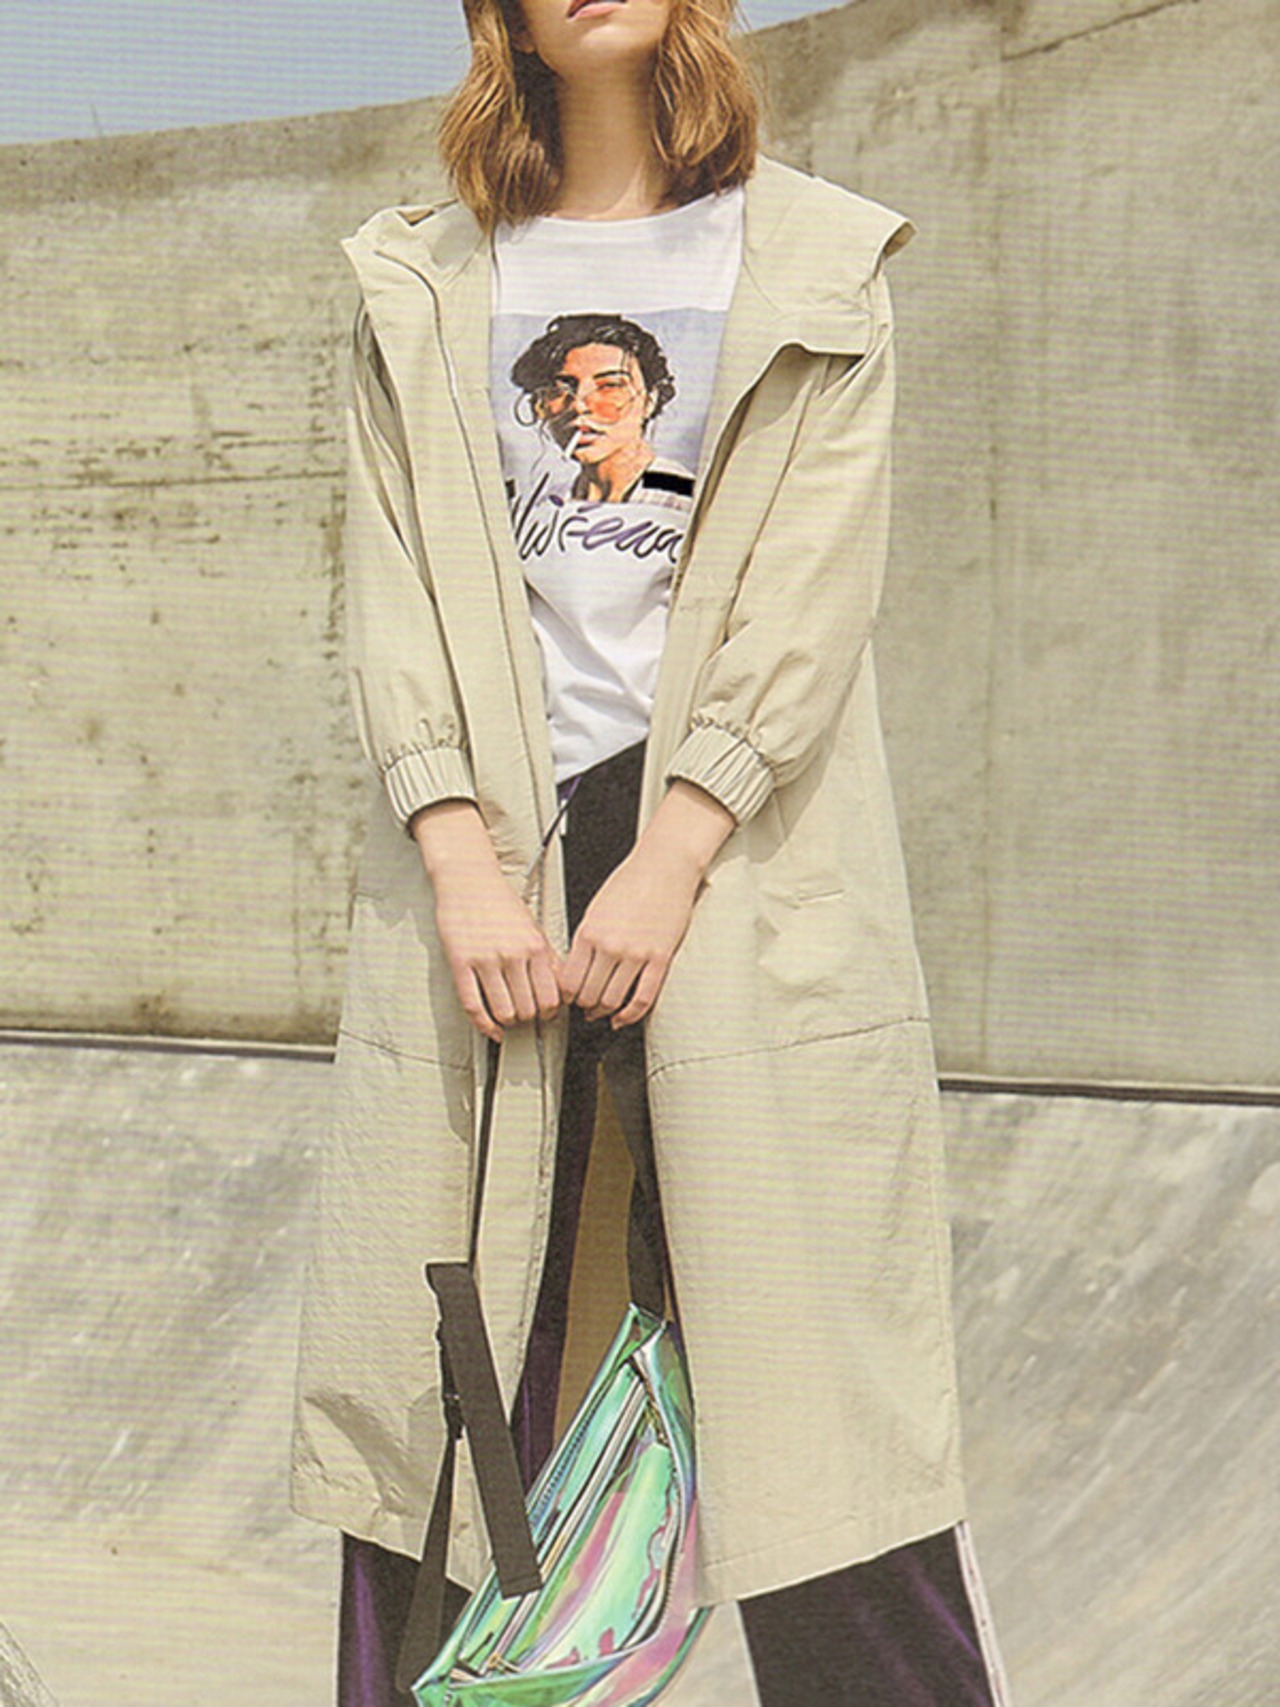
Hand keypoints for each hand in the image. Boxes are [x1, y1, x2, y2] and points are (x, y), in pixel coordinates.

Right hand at [411, 801, 561, 1041]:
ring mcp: (486, 960)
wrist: (468, 879)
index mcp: (536, 946)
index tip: (546, 1015)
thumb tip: (560, 988)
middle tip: (525, 1017)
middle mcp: (513, 955)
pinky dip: (483, 1024)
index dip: (550, 1013)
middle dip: (528, 1019)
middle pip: (528, 1009)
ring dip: (507, 1022)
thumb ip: (547, 958)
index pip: (551, 996)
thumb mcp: (534, 927)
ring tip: (507, 1018)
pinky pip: (472, 1005)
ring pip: (503, 1012)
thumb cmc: (500, 901)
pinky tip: (490, 1028)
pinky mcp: (461, 963)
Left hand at [560, 781, 734, 1027]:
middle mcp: (610, 945)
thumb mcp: (595, 908)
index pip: (568, 979)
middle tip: (585, 1007)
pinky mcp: (660, 958)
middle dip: (583, 1006)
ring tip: (602, 1011)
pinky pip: (643, 998)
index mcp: (589, 932)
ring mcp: (636, 954)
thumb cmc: (632, 881)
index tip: (568, 999)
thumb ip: (586, 939)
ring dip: (604, 1011)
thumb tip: (577, 968)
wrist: (665, 866)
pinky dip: (631, 1015)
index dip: (566, 996)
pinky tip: (623, 1017)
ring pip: (612, 1000)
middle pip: (588, 994)